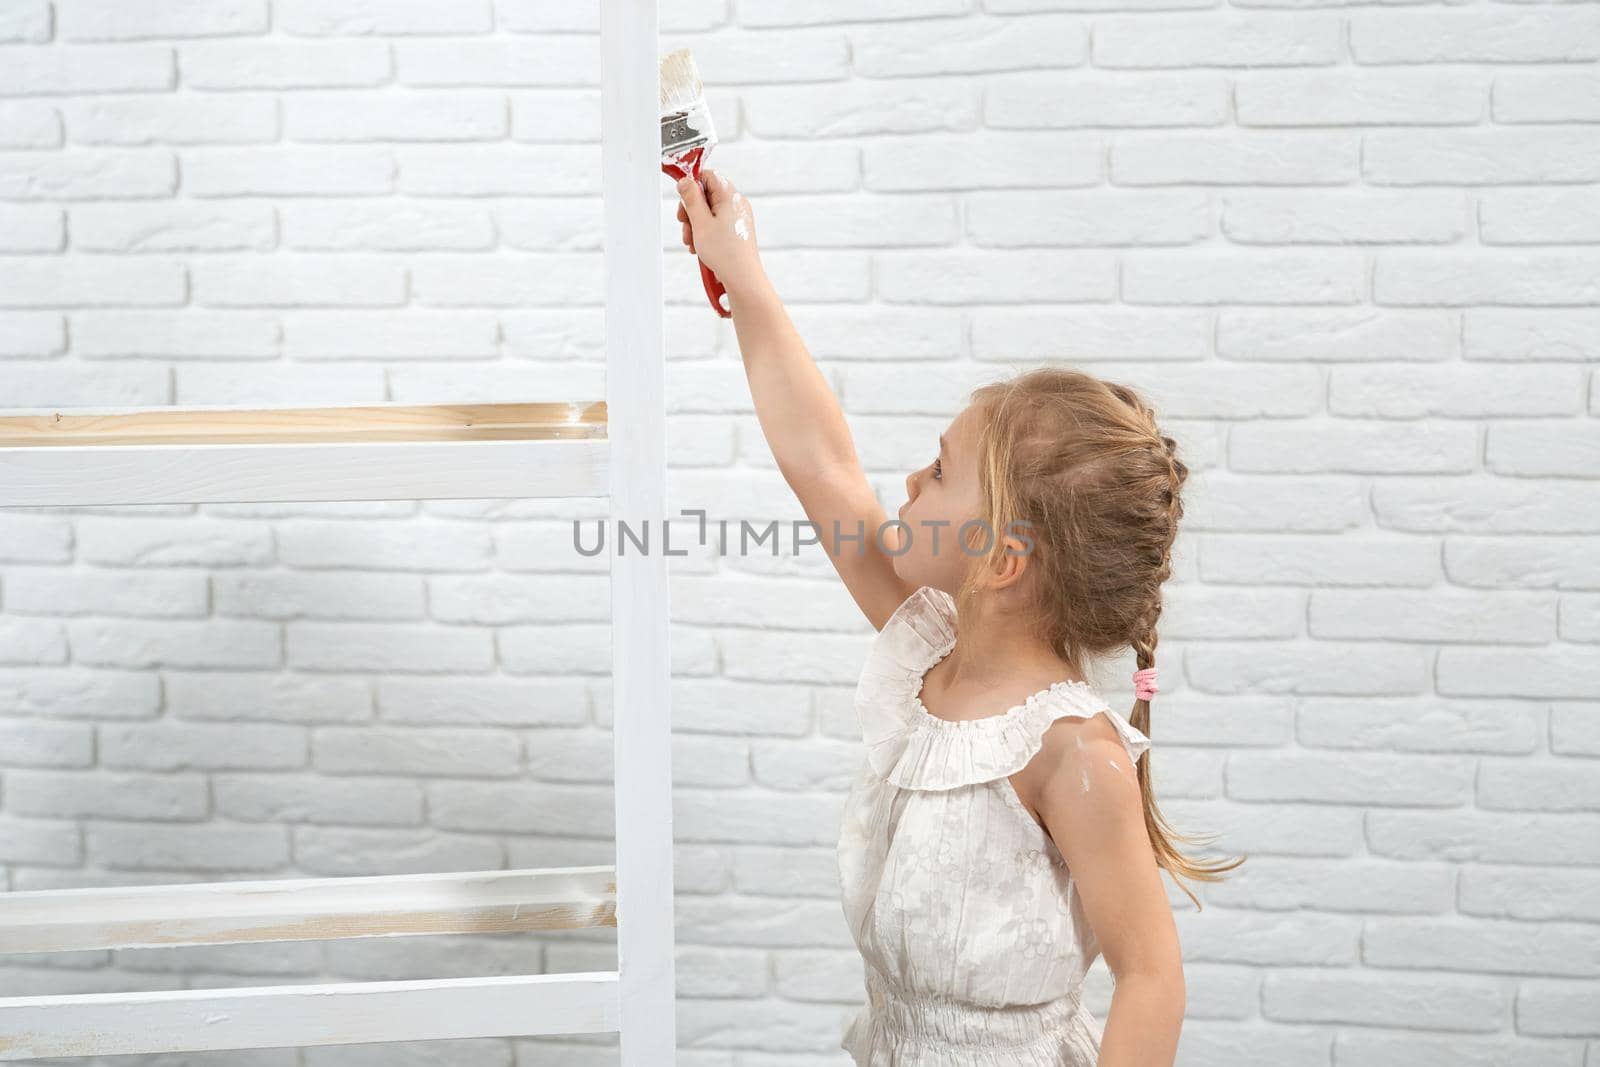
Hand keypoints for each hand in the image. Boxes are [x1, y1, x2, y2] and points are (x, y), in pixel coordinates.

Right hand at [675, 168, 764, 297]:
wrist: (743, 279)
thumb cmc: (726, 253)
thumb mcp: (700, 222)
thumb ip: (691, 198)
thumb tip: (685, 181)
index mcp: (730, 196)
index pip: (708, 176)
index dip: (692, 185)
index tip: (681, 198)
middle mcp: (736, 205)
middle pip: (706, 195)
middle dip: (691, 210)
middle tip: (685, 225)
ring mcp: (737, 218)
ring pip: (708, 212)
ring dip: (695, 224)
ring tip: (691, 241)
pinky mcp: (735, 231)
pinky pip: (715, 225)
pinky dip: (704, 233)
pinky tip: (698, 247)